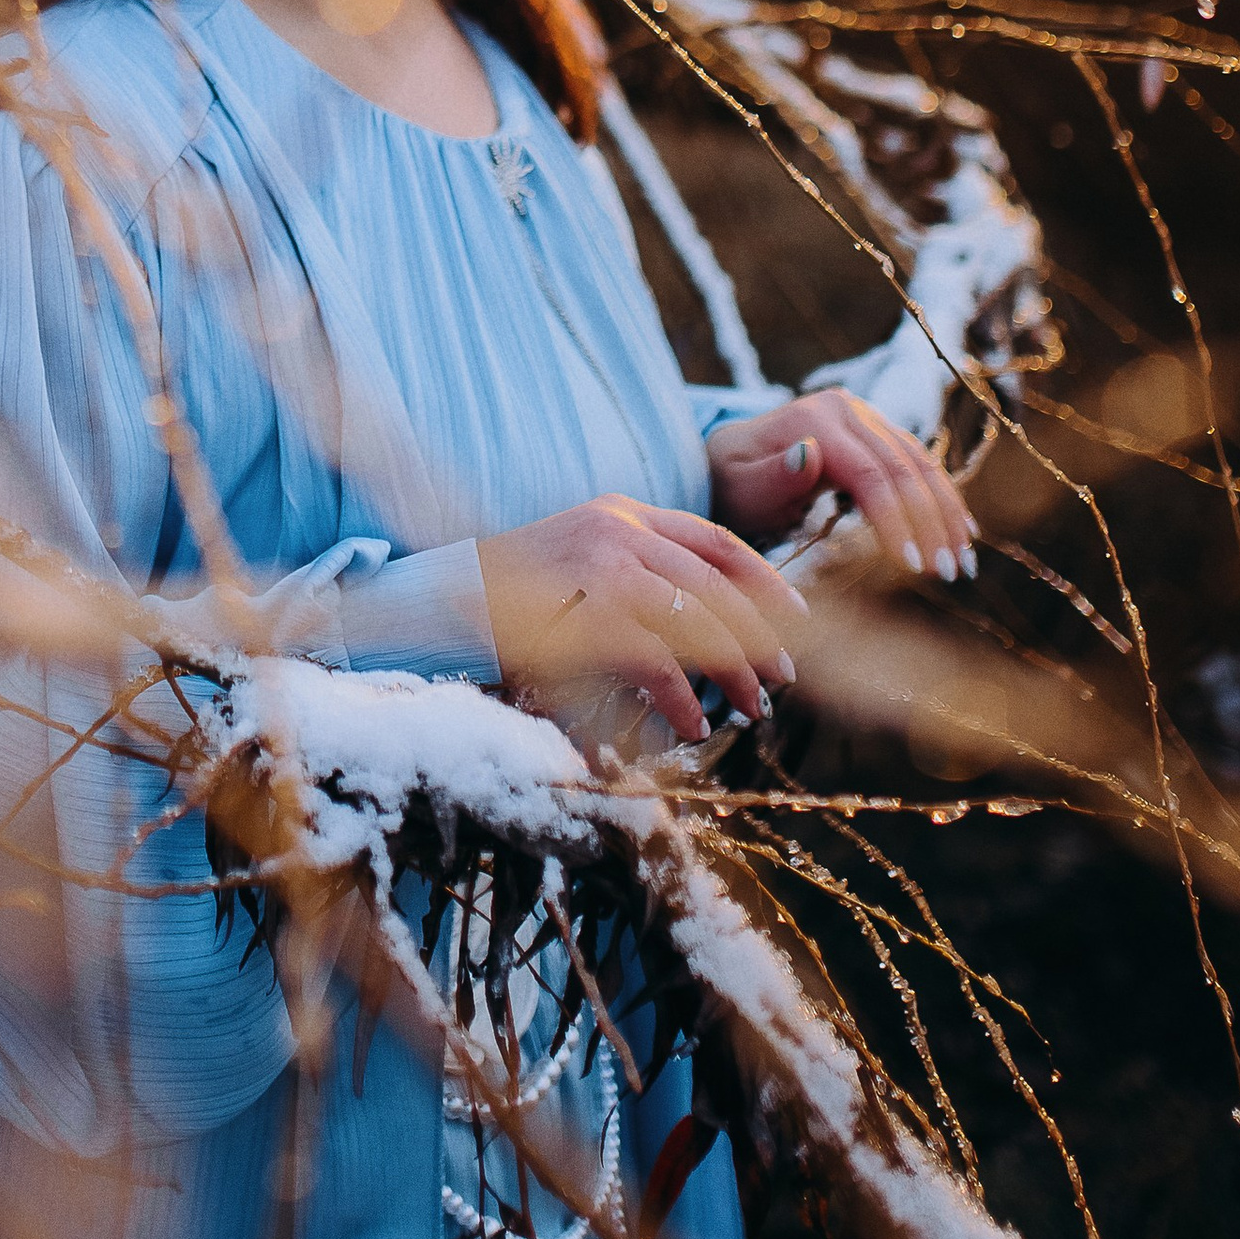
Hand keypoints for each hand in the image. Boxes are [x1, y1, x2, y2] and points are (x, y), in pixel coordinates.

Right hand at [477, 495, 810, 743]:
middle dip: (759, 635)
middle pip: (715, 584)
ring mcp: (601, 565)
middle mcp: (618, 528)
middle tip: (782, 678)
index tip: (798, 618)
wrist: (441, 596)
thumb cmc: (514, 595)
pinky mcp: (585, 610)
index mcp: (624, 512)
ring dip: (729, 671)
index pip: (715, 539)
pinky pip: (655, 660)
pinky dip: (679, 698)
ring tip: (748, 708)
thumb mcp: (583, 564)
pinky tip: (690, 725)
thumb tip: (714, 627)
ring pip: (695, 621)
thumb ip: (639, 575)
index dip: (764, 580)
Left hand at [707, 389, 975, 580]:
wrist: (728, 462)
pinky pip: (918, 464)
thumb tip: (811, 452)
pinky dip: (941, 498)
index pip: (871, 474)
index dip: (898, 521)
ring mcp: (867, 416)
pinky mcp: (878, 432)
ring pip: (921, 463)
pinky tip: (961, 532)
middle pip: (905, 467)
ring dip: (946, 513)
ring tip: (963, 562)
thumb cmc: (732, 483)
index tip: (915, 568)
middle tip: (950, 573)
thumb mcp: (741, 487)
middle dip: (932, 523)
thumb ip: (776, 477)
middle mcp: (848, 409)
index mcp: (816, 418)